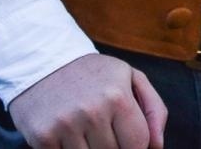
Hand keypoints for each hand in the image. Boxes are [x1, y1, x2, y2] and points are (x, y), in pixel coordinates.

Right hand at [8, 54, 165, 148]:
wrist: (43, 61)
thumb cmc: (94, 75)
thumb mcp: (130, 78)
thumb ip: (153, 109)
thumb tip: (158, 146)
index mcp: (118, 97)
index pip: (138, 144)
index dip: (135, 147)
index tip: (126, 139)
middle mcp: (92, 111)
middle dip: (112, 146)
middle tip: (101, 128)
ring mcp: (65, 125)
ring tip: (85, 130)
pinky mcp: (42, 137)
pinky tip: (67, 135)